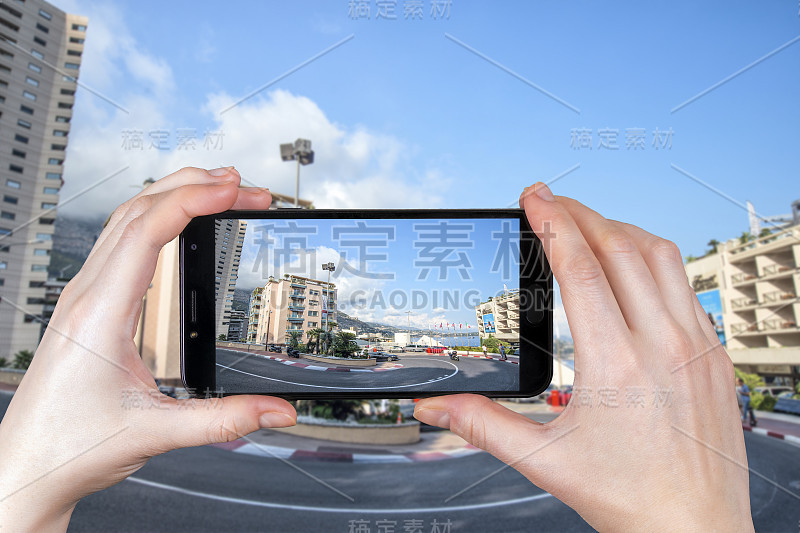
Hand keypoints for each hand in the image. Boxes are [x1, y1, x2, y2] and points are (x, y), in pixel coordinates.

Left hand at [0, 167, 296, 530]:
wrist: (26, 465)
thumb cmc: (70, 444)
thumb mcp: (157, 432)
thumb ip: (225, 419)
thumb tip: (276, 410)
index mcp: (100, 312)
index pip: (147, 230)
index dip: (194, 200)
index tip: (234, 189)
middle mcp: (88, 294)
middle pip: (138, 209)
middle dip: (195, 186)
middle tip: (244, 186)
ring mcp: (84, 295)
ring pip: (127, 218)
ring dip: (174, 195)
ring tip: (219, 190)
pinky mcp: (89, 304)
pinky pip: (122, 240)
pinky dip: (157, 218)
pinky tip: (178, 224)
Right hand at [414, 183, 752, 531]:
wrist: (696, 530)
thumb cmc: (629, 499)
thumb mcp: (545, 461)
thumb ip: (482, 425)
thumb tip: (434, 405)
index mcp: (616, 366)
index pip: (580, 269)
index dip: (552, 223)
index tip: (534, 197)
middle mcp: (663, 346)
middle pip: (619, 248)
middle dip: (580, 213)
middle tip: (550, 200)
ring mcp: (697, 347)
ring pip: (661, 257)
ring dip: (619, 229)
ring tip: (588, 223)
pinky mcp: (714, 354)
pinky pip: (686, 285)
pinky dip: (653, 259)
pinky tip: (632, 266)